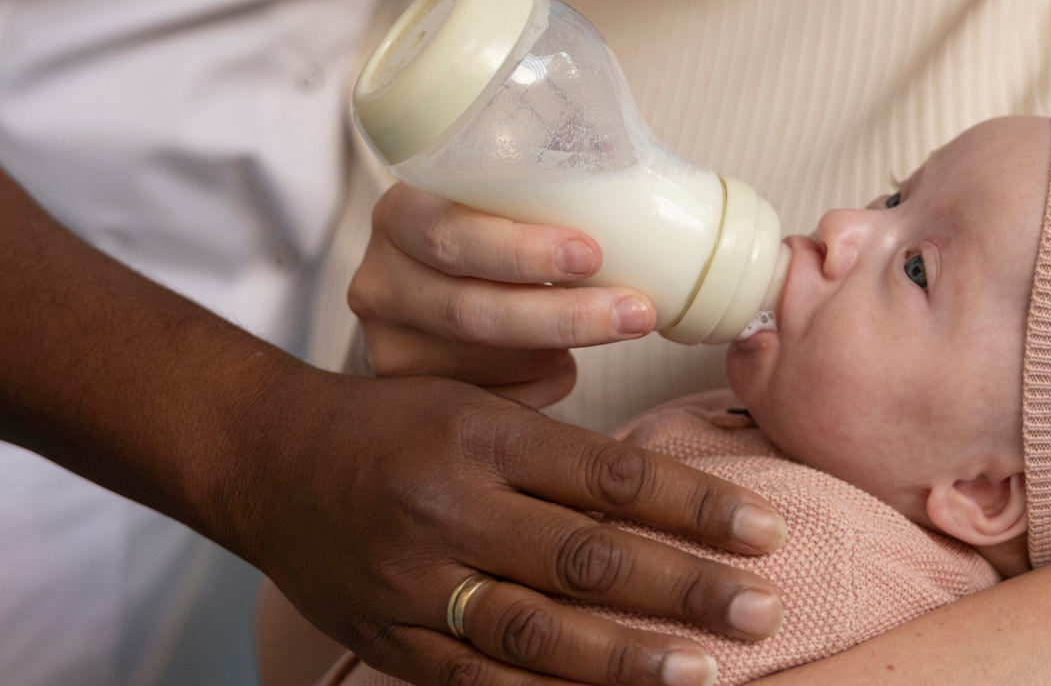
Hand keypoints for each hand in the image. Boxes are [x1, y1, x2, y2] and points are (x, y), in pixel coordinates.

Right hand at [238, 369, 785, 685]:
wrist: (269, 460)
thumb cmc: (395, 426)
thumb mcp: (478, 406)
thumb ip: (562, 454)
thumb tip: (671, 499)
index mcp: (483, 437)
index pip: (612, 476)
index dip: (697, 506)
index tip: (767, 530)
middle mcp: (451, 508)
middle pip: (587, 558)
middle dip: (683, 589)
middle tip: (761, 610)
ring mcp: (416, 582)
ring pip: (539, 631)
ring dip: (630, 659)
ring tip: (707, 672)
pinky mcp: (391, 640)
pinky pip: (481, 680)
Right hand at [349, 183, 657, 405]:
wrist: (434, 277)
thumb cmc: (487, 225)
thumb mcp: (495, 192)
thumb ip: (543, 184)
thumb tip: (635, 171)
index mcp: (400, 216)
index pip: (451, 235)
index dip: (519, 250)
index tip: (591, 253)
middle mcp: (381, 283)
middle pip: (472, 312)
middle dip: (564, 315)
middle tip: (636, 310)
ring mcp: (390, 345)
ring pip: (487, 365)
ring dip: (562, 351)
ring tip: (618, 325)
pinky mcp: (412, 394)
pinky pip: (492, 400)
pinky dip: (541, 383)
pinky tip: (563, 363)